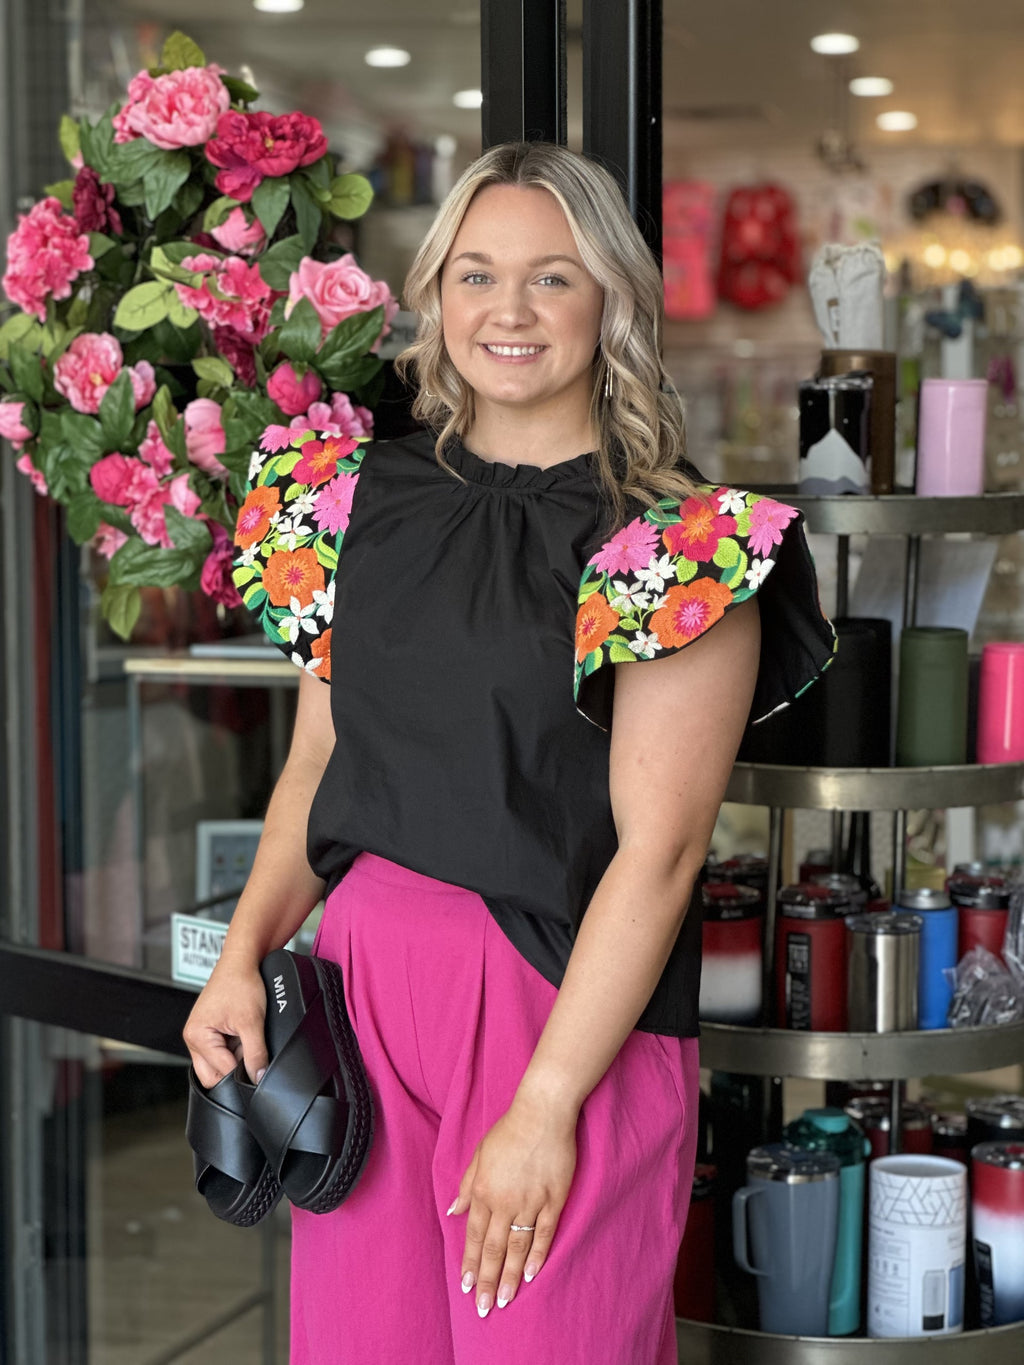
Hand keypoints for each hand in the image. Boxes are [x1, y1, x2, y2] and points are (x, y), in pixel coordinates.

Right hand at [182, 953, 268, 1088]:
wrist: (242, 962)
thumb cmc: (240, 983)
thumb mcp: (252, 1021)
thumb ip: (255, 1053)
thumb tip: (258, 1077)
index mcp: (196, 1037)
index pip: (220, 1072)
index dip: (242, 1071)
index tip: (258, 1063)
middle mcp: (194, 1038)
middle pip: (213, 1075)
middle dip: (234, 1068)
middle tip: (249, 1048)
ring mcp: (201, 1036)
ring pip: (219, 1064)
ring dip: (236, 1056)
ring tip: (245, 1035)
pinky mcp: (211, 1032)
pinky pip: (223, 1052)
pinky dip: (236, 1047)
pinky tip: (243, 1032)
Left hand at [448, 1094, 576, 1317]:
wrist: (542, 1113)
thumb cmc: (509, 1130)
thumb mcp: (479, 1153)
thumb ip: (467, 1185)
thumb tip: (454, 1212)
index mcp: (483, 1190)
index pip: (475, 1236)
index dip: (471, 1263)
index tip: (467, 1286)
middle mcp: (504, 1202)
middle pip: (494, 1249)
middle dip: (487, 1281)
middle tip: (483, 1308)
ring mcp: (530, 1203)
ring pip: (517, 1248)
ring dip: (510, 1277)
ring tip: (505, 1301)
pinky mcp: (553, 1200)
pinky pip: (544, 1234)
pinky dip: (537, 1256)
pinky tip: (531, 1275)